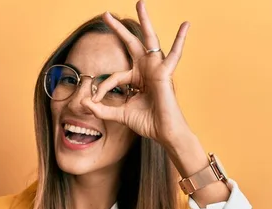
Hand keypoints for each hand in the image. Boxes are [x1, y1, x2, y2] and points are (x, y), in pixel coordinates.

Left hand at [82, 0, 191, 145]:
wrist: (164, 133)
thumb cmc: (148, 123)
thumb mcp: (120, 114)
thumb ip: (103, 109)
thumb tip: (85, 103)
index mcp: (137, 78)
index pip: (114, 77)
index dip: (103, 88)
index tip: (94, 100)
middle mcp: (146, 70)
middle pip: (131, 44)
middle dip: (118, 29)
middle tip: (105, 14)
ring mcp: (156, 69)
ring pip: (150, 40)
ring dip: (145, 20)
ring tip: (140, 3)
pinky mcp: (165, 73)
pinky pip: (175, 53)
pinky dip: (181, 39)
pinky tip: (186, 24)